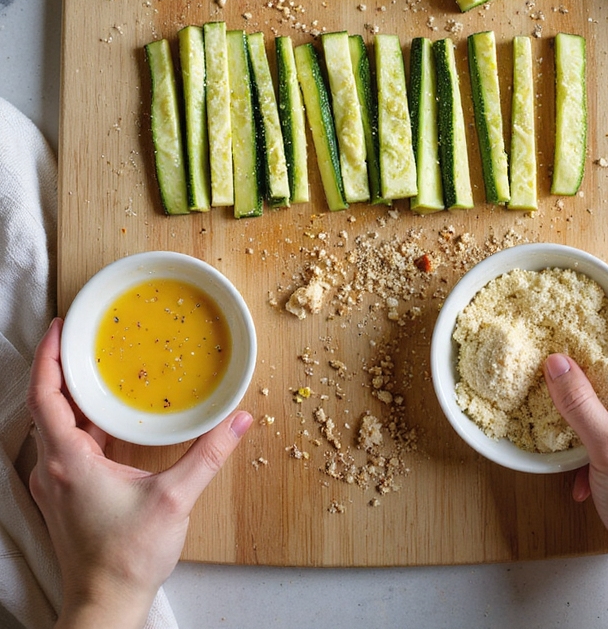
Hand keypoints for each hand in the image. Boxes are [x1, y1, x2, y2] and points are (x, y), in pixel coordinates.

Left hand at [27, 317, 252, 628]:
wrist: (104, 606)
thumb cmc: (127, 558)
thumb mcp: (175, 499)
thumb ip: (208, 454)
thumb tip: (239, 420)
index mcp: (68, 461)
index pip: (46, 396)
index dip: (50, 358)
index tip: (60, 328)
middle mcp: (52, 469)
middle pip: (47, 406)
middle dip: (62, 369)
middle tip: (81, 338)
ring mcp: (54, 486)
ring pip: (55, 428)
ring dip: (71, 397)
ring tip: (95, 370)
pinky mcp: (63, 498)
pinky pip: (64, 448)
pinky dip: (79, 424)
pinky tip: (104, 420)